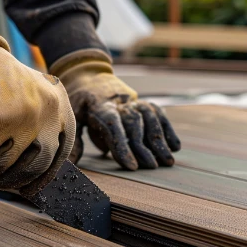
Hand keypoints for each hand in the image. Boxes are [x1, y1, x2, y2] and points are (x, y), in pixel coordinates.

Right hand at [0, 31, 74, 192]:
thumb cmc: (6, 84)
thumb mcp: (38, 103)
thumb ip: (42, 135)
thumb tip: (31, 182)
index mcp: (60, 114)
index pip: (50, 163)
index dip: (34, 181)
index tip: (20, 189)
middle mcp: (42, 118)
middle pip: (17, 169)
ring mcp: (15, 119)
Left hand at [50, 49, 179, 169]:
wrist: (91, 79)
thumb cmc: (80, 104)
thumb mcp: (72, 117)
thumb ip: (74, 140)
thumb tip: (71, 165)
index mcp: (100, 107)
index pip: (113, 127)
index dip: (122, 146)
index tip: (132, 166)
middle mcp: (120, 103)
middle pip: (134, 124)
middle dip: (144, 147)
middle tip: (152, 167)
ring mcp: (134, 101)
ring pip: (150, 119)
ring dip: (161, 140)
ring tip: (168, 161)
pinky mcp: (143, 102)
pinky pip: (159, 115)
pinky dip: (168, 129)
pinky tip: (175, 146)